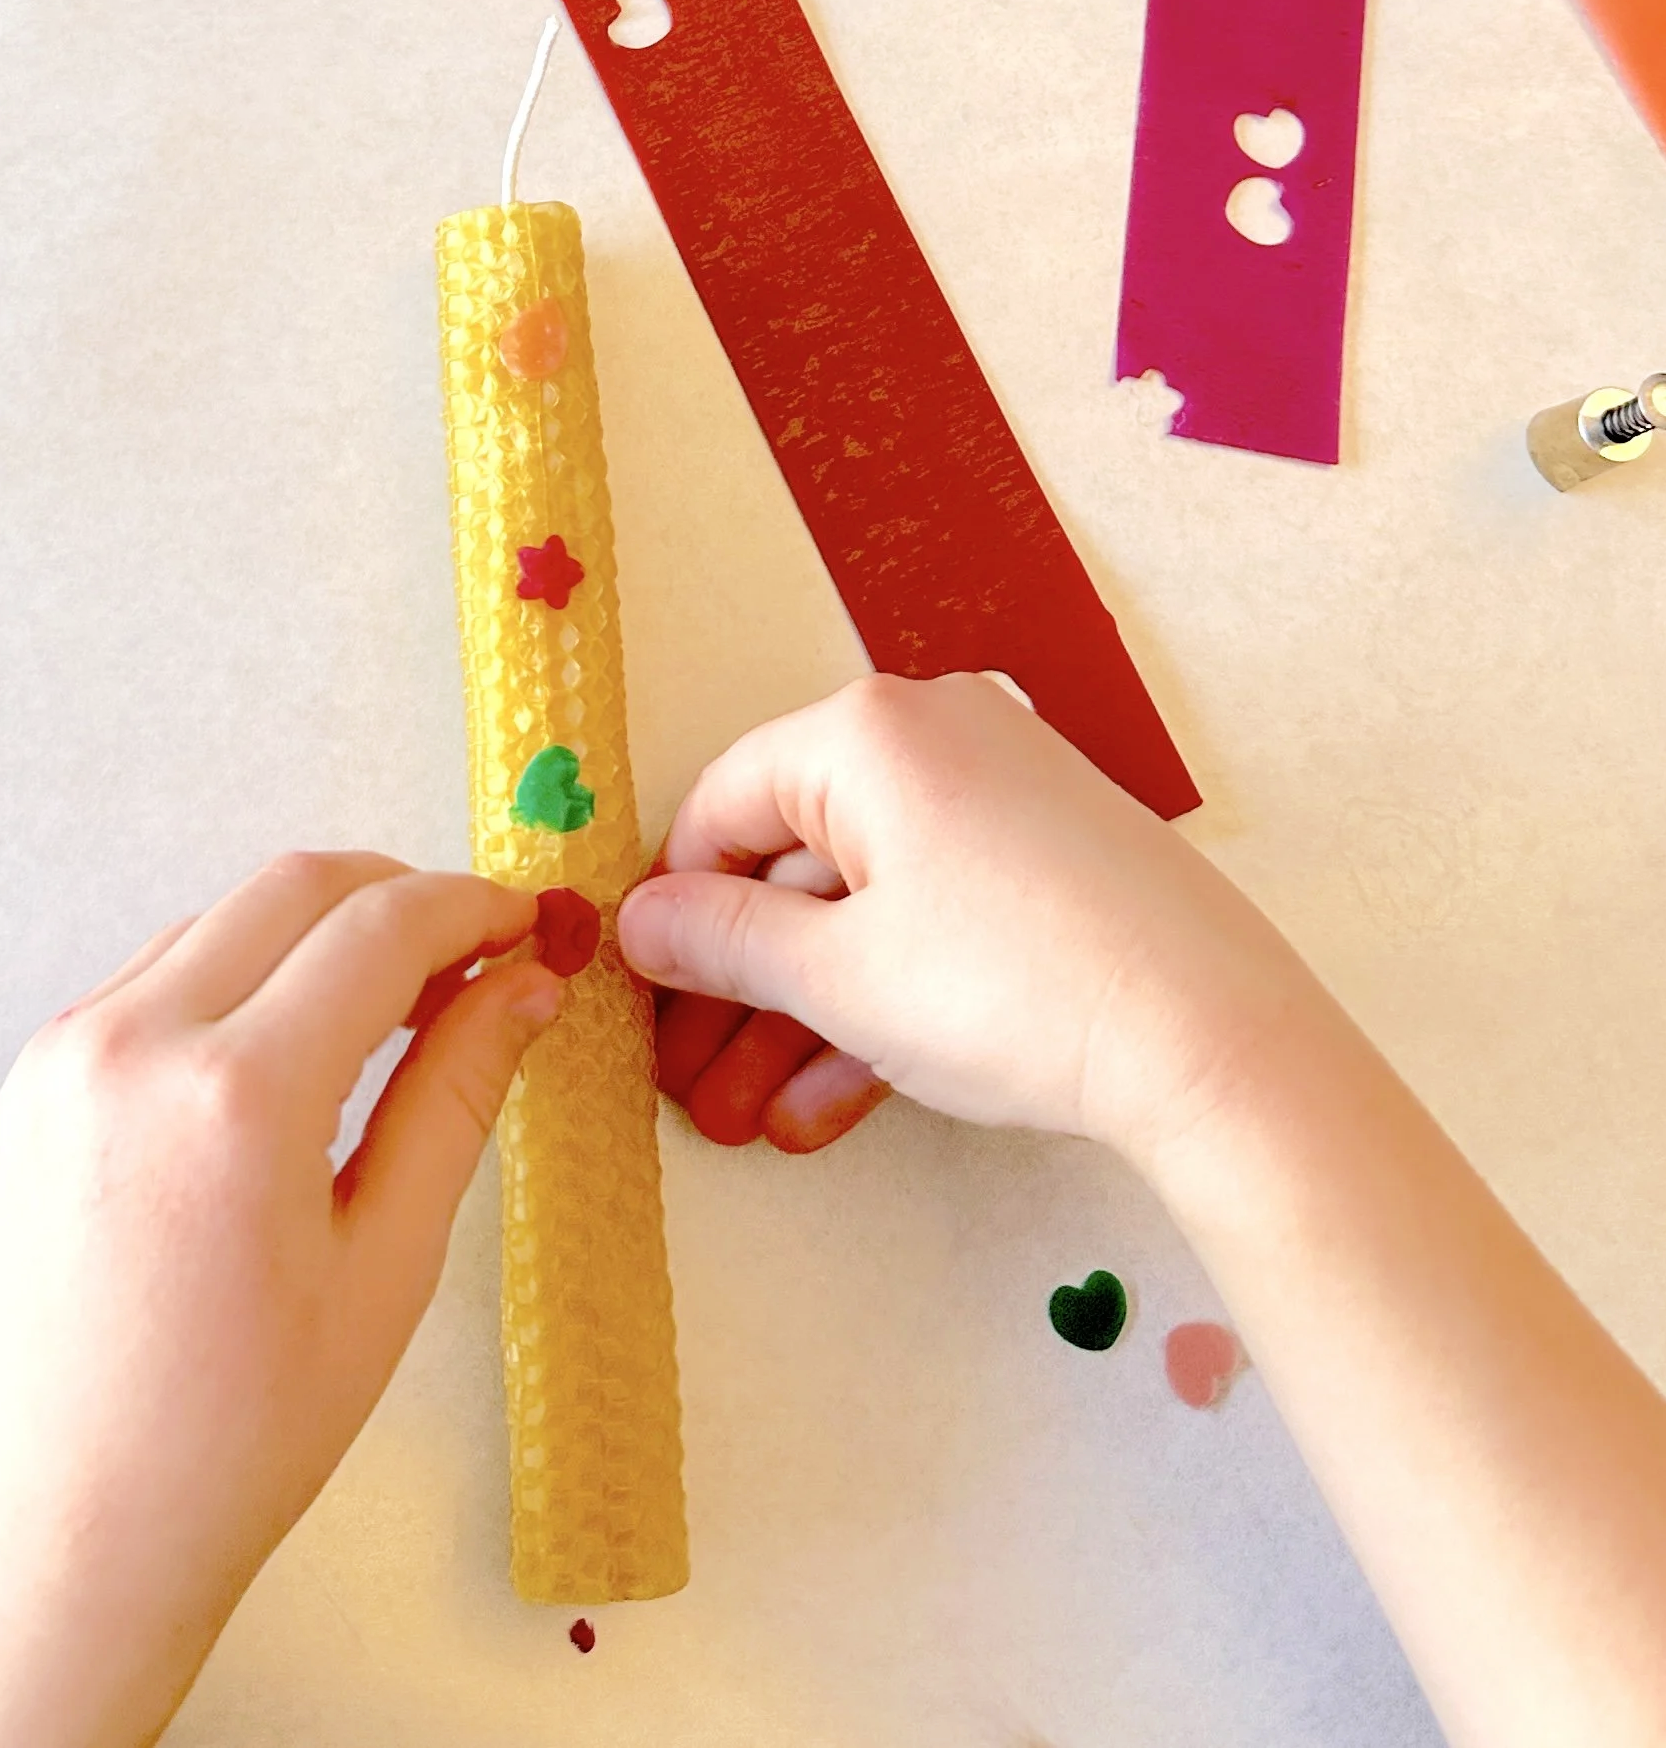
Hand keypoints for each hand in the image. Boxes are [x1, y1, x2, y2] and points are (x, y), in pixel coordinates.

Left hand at [0, 853, 562, 1747]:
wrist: (64, 1533)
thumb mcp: (387, 1262)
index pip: (381, 927)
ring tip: (391, 1014)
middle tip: (474, 953)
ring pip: (223, 918)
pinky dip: (241, 976)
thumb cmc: (229, 1434)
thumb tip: (523, 989)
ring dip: (319, 932)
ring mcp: (65, 1059)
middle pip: (297, 885)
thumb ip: (457, 1095)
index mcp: (234, 1096)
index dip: (475, 908)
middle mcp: (133, 1048)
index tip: (526, 925)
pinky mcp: (33, 1084)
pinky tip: (291, 1052)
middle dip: (402, 895)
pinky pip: (156, 976)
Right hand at [622, 673, 1328, 1161]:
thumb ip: (722, 943)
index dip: (672, 910)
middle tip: (688, 1084)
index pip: (723, 804)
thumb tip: (638, 921)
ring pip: (864, 906)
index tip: (644, 998)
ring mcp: (1002, 795)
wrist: (1215, 1040)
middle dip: (738, 990)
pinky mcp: (1050, 859)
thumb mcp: (840, 977)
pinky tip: (828, 1107)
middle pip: (795, 863)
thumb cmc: (1012, 990)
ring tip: (750, 1121)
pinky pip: (934, 919)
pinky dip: (882, 999)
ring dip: (801, 1016)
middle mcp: (936, 736)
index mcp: (869, 732)